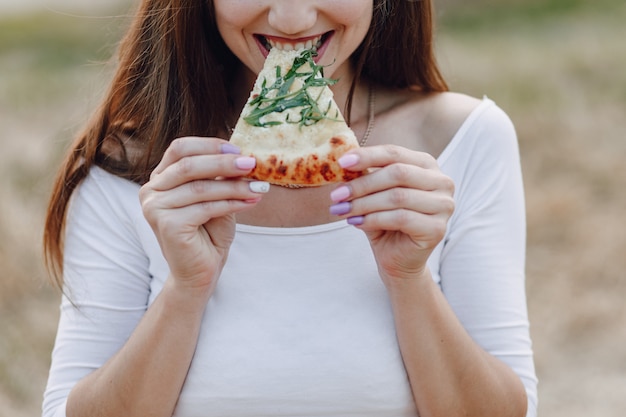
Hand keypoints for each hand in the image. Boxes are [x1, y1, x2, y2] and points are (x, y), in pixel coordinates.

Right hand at [139, 137, 268, 292]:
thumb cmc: (209, 234)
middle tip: (252, 164)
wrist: (200, 273)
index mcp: (160, 179)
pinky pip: (205, 207)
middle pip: (189, 165)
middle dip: (225, 163)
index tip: (238, 149)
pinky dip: (232, 203)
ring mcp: (155, 208)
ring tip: (259, 188)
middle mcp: (151, 191)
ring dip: (234, 186)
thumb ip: (221, 177)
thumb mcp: (217, 197)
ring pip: (200, 187)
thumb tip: (243, 156)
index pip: (180, 149)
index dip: (209, 145)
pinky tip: (250, 203)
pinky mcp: (167, 224)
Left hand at [330, 145, 454, 282]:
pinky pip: (401, 218)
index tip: (341, 162)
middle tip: (336, 194)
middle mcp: (441, 181)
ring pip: (397, 197)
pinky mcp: (437, 228)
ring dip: (364, 203)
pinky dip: (374, 219)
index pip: (395, 153)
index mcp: (426, 165)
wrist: (397, 259)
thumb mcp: (373, 194)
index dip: (367, 156)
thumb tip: (343, 162)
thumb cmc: (385, 222)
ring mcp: (444, 205)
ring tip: (342, 210)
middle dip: (362, 184)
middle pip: (397, 173)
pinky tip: (356, 222)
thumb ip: (365, 177)